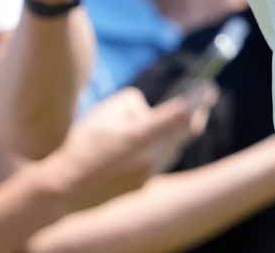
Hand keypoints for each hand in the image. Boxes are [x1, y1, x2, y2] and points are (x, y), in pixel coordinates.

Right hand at [45, 83, 217, 211]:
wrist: (65, 187)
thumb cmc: (83, 142)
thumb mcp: (106, 110)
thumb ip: (134, 104)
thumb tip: (148, 111)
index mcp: (141, 136)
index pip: (180, 115)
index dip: (198, 100)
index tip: (208, 87)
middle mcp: (150, 158)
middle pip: (186, 133)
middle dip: (197, 113)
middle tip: (204, 99)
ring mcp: (149, 174)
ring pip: (173, 147)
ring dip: (178, 132)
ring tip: (181, 115)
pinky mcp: (142, 186)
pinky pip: (159, 161)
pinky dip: (160, 148)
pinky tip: (148, 141)